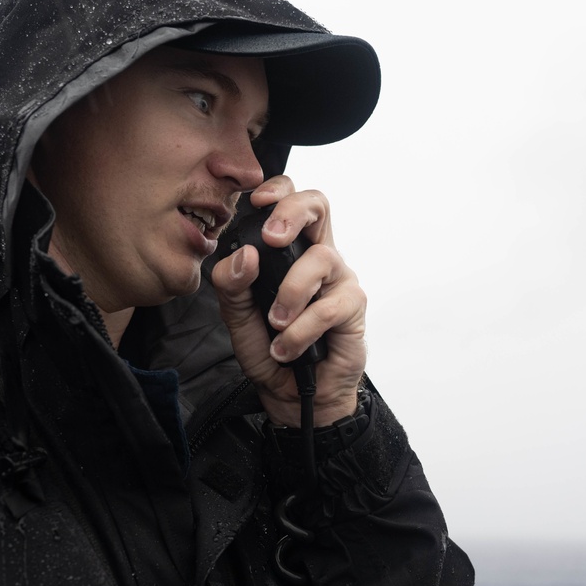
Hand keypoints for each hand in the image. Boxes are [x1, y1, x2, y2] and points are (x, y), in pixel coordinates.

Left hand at [210, 175, 366, 426]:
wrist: (293, 395)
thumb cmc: (268, 348)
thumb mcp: (237, 316)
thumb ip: (231, 285)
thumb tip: (245, 256)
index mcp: (288, 250)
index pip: (290, 201)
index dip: (279, 190)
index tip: (256, 201)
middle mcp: (317, 255)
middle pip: (320, 205)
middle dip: (293, 212)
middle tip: (272, 238)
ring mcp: (338, 279)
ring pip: (321, 259)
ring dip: (291, 293)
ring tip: (275, 324)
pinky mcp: (353, 307)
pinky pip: (328, 307)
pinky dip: (301, 331)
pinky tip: (287, 348)